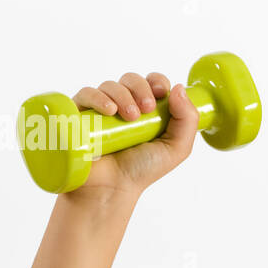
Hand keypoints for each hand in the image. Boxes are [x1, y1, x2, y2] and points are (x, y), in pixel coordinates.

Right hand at [66, 70, 199, 202]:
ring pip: (110, 85)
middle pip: (131, 79)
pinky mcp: (80, 114)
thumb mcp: (176, 148)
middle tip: (146, 109)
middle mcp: (124, 106)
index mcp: (148, 110)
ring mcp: (101, 109)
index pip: (152, 82)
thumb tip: (180, 87)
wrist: (112, 188)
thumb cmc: (142, 170)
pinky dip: (98, 97)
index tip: (161, 92)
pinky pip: (86, 94)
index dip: (157, 81)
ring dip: (123, 96)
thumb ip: (187, 120)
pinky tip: (110, 111)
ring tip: (129, 117)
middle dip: (141, 88)